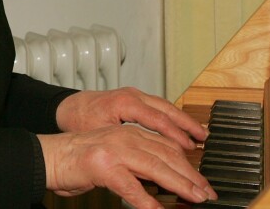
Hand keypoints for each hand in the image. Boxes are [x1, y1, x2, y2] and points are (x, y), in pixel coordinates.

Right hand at [38, 125, 216, 208]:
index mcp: (130, 133)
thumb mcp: (115, 153)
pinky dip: (147, 202)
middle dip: (191, 177)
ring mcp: (115, 150)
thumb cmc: (80, 160)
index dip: (188, 165)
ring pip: (156, 168)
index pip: (167, 147)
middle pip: (168, 156)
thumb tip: (166, 179)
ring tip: (194, 199)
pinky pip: (131, 188)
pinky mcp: (103, 167)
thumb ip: (138, 161)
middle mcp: (126, 137)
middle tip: (207, 194)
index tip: (202, 182)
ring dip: (179, 186)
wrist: (50, 156)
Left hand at [55, 87, 208, 150]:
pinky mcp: (134, 99)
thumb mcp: (99, 138)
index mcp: (125, 102)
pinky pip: (159, 106)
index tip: (189, 148)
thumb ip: (124, 149)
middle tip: (204, 140)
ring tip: (201, 135)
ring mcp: (134, 95)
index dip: (175, 135)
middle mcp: (133, 95)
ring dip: (184, 121)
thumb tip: (142, 174)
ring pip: (166, 106)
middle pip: (167, 110)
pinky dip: (173, 117)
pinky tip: (182, 129)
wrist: (65, 107)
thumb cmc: (78, 120)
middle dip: (187, 126)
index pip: (157, 119)